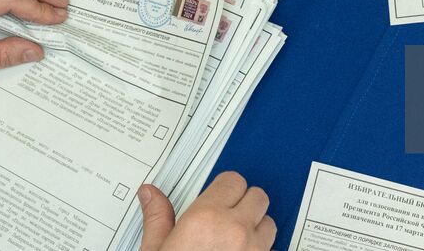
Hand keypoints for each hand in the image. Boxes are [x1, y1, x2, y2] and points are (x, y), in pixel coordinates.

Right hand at [139, 172, 275, 250]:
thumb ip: (158, 220)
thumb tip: (150, 195)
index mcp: (205, 220)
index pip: (232, 180)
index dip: (224, 188)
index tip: (215, 197)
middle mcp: (235, 232)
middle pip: (258, 196)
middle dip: (244, 204)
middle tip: (226, 217)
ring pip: (270, 223)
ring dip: (256, 227)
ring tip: (235, 239)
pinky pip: (272, 249)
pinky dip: (261, 250)